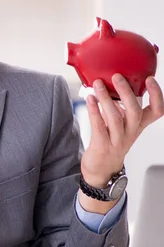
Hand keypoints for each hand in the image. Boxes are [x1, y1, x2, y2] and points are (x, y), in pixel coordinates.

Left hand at [81, 74, 163, 193]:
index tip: (149, 79)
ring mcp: (117, 140)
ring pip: (115, 118)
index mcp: (138, 126)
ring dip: (106, 98)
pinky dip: (94, 111)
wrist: (102, 169)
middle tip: (117, 77)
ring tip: (98, 84)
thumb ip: (120, 108)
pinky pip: (99, 126)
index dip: (156, 95)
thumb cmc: (111, 142)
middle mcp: (131, 132)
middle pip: (135, 111)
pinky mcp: (102, 145)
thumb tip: (111, 84)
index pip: (157, 111)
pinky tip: (89, 99)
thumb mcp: (121, 125)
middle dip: (126, 92)